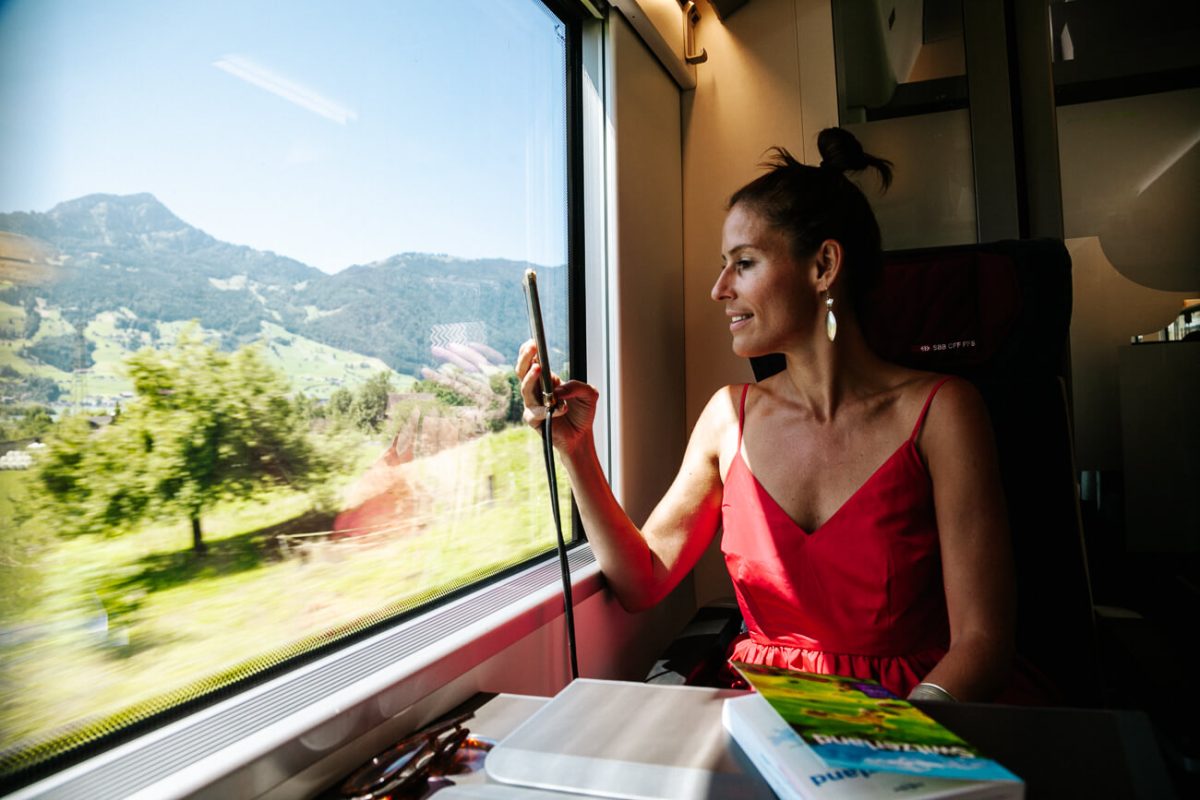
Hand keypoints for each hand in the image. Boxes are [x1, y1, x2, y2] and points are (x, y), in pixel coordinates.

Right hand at [515, 339, 597, 455]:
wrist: (581, 435)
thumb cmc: (582, 412)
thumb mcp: (589, 394)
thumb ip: (578, 387)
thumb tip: (558, 391)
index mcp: (547, 380)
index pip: (532, 362)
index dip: (529, 352)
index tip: (533, 342)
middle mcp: (536, 390)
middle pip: (522, 372)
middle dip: (525, 358)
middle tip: (532, 347)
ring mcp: (533, 405)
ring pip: (525, 390)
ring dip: (531, 378)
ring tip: (539, 368)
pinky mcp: (534, 420)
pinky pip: (536, 412)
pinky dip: (547, 409)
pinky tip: (562, 407)